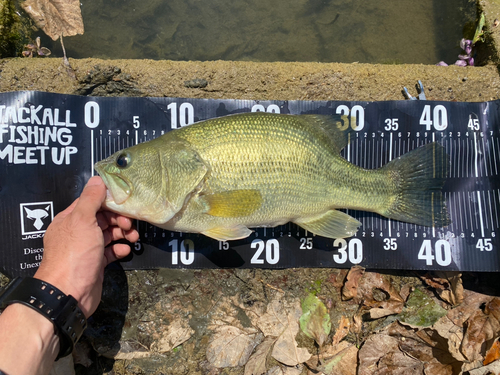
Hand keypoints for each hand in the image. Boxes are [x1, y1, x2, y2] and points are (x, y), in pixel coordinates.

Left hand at [34, 176, 138, 316]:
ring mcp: (86, 249)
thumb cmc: (74, 255)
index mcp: (70, 220)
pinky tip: (125, 251)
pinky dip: (119, 249)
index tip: (124, 204)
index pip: (91, 203)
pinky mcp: (95, 264)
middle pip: (102, 218)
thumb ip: (91, 199)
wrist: (69, 293)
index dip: (109, 202)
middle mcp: (77, 233)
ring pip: (108, 235)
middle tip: (130, 224)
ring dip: (122, 233)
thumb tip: (98, 179)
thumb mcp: (82, 220)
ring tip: (133, 237)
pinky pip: (110, 252)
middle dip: (119, 219)